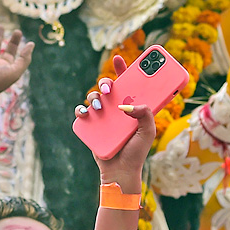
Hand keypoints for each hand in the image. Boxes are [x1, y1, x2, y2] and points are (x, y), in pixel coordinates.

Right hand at [76, 56, 156, 191]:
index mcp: (133, 107)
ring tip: (100, 106)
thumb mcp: (147, 132)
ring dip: (95, 96)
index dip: (123, 69)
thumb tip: (129, 105)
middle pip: (109, 87)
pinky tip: (87, 113)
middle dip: (108, 82)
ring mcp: (104, 117)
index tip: (118, 59)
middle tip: (111, 89)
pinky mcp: (92, 126)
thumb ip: (145, 114)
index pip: (129, 83)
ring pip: (95, 97)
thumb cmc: (136, 152)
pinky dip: (82, 111)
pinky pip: (83, 113)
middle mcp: (117, 109)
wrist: (120, 171)